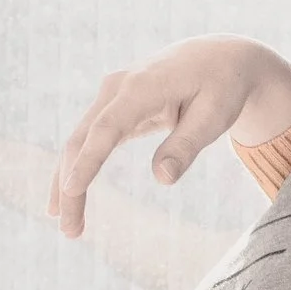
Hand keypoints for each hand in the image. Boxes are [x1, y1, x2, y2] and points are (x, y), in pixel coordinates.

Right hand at [47, 36, 290, 236]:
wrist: (220, 57)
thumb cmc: (223, 86)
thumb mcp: (216, 116)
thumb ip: (187, 145)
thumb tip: (162, 179)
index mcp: (143, 85)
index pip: (107, 128)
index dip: (88, 160)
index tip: (72, 189)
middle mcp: (119, 87)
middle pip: (83, 139)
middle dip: (71, 186)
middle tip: (70, 232)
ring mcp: (112, 95)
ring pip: (79, 141)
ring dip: (68, 182)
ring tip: (67, 226)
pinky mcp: (114, 107)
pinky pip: (89, 140)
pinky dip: (78, 168)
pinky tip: (70, 197)